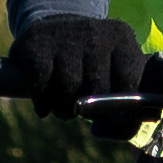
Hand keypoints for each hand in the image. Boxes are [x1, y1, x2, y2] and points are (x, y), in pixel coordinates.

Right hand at [0, 16, 155, 111]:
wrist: (53, 36)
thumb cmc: (92, 71)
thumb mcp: (117, 84)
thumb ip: (126, 121)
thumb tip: (100, 130)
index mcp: (122, 38)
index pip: (129, 80)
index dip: (121, 107)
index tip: (113, 117)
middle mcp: (95, 32)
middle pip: (98, 88)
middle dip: (90, 110)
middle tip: (83, 110)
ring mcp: (64, 33)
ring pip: (68, 88)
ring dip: (64, 109)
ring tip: (64, 106)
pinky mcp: (34, 41)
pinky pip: (41, 85)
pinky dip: (42, 102)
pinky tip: (44, 102)